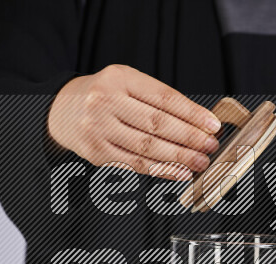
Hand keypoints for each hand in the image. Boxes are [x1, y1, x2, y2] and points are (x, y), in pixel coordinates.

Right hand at [48, 64, 220, 179]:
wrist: (63, 109)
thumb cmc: (105, 96)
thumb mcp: (128, 84)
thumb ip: (158, 100)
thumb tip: (199, 124)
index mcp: (118, 78)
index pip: (163, 98)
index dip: (192, 113)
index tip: (212, 125)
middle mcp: (104, 102)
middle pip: (157, 124)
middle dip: (189, 138)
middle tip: (210, 146)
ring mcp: (97, 129)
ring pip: (147, 147)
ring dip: (179, 157)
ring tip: (200, 162)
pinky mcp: (96, 153)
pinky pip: (135, 165)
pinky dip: (161, 170)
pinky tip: (179, 173)